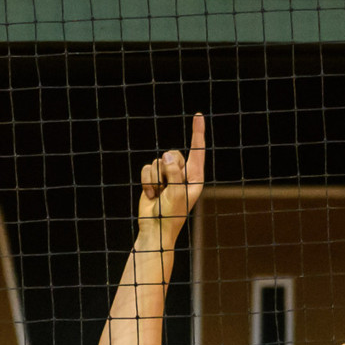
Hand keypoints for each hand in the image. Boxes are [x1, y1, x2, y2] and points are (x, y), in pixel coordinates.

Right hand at [136, 114, 205, 239]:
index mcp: (195, 177)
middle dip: (166, 170)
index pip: (197, 151)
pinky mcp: (152, 178)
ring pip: (157, 162)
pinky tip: (150, 195)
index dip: (197, 133)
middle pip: (172, 155)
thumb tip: (165, 156)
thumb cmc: (171, 214)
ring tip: (158, 195)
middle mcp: (182, 173)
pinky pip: (146, 168)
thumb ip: (174, 173)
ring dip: (155, 179)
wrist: (155, 228)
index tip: (198, 116)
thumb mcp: (177, 193)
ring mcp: (167, 175)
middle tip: (166, 188)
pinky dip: (146, 182)